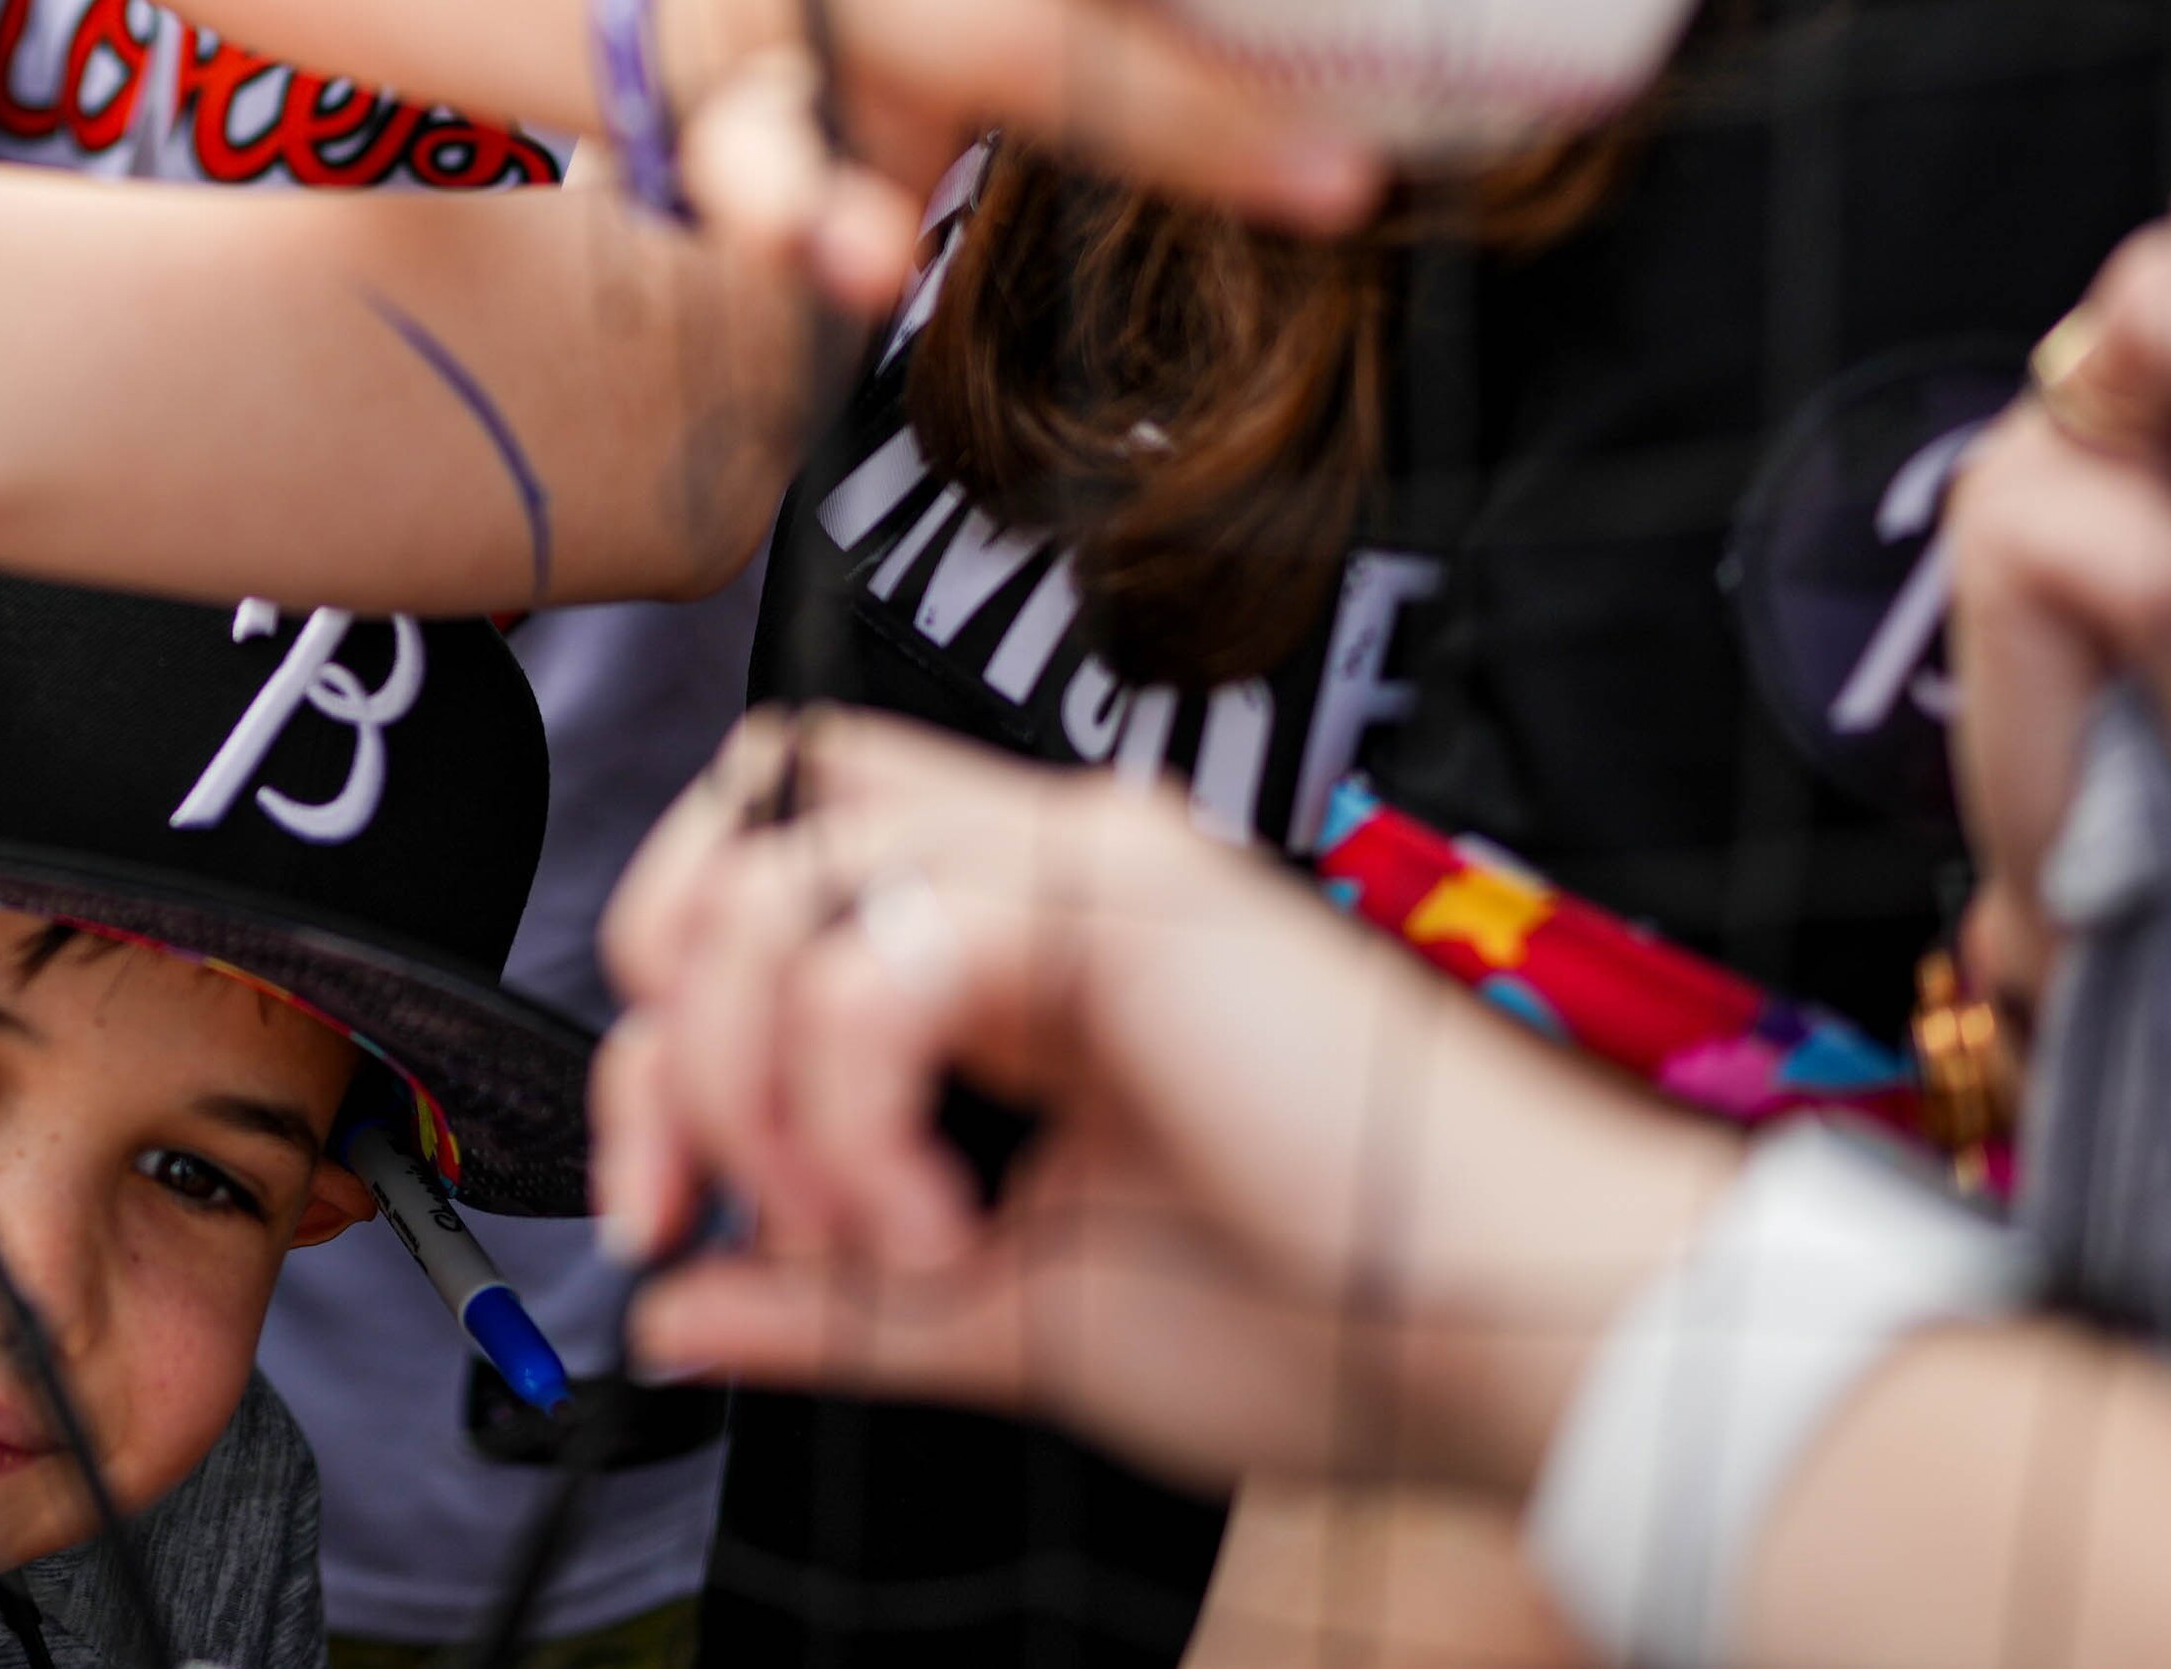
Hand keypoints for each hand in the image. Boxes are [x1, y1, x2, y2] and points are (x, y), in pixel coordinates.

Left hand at [597, 712, 1732, 1501]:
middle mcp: (1044, 867)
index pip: (759, 897)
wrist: (1517, 1348)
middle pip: (745, 822)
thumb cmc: (1329, 1323)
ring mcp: (1088, 860)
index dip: (654, 1049)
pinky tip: (943, 1226)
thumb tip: (664, 1310)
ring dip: (763, 1085)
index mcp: (1019, 950)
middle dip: (672, 1020)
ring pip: (783, 872)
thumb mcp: (1017, 1315)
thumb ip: (835, 1299)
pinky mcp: (1124, 894)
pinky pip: (882, 945)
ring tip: (887, 1241)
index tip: (653, 1218)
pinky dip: (853, 1100)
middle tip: (720, 1199)